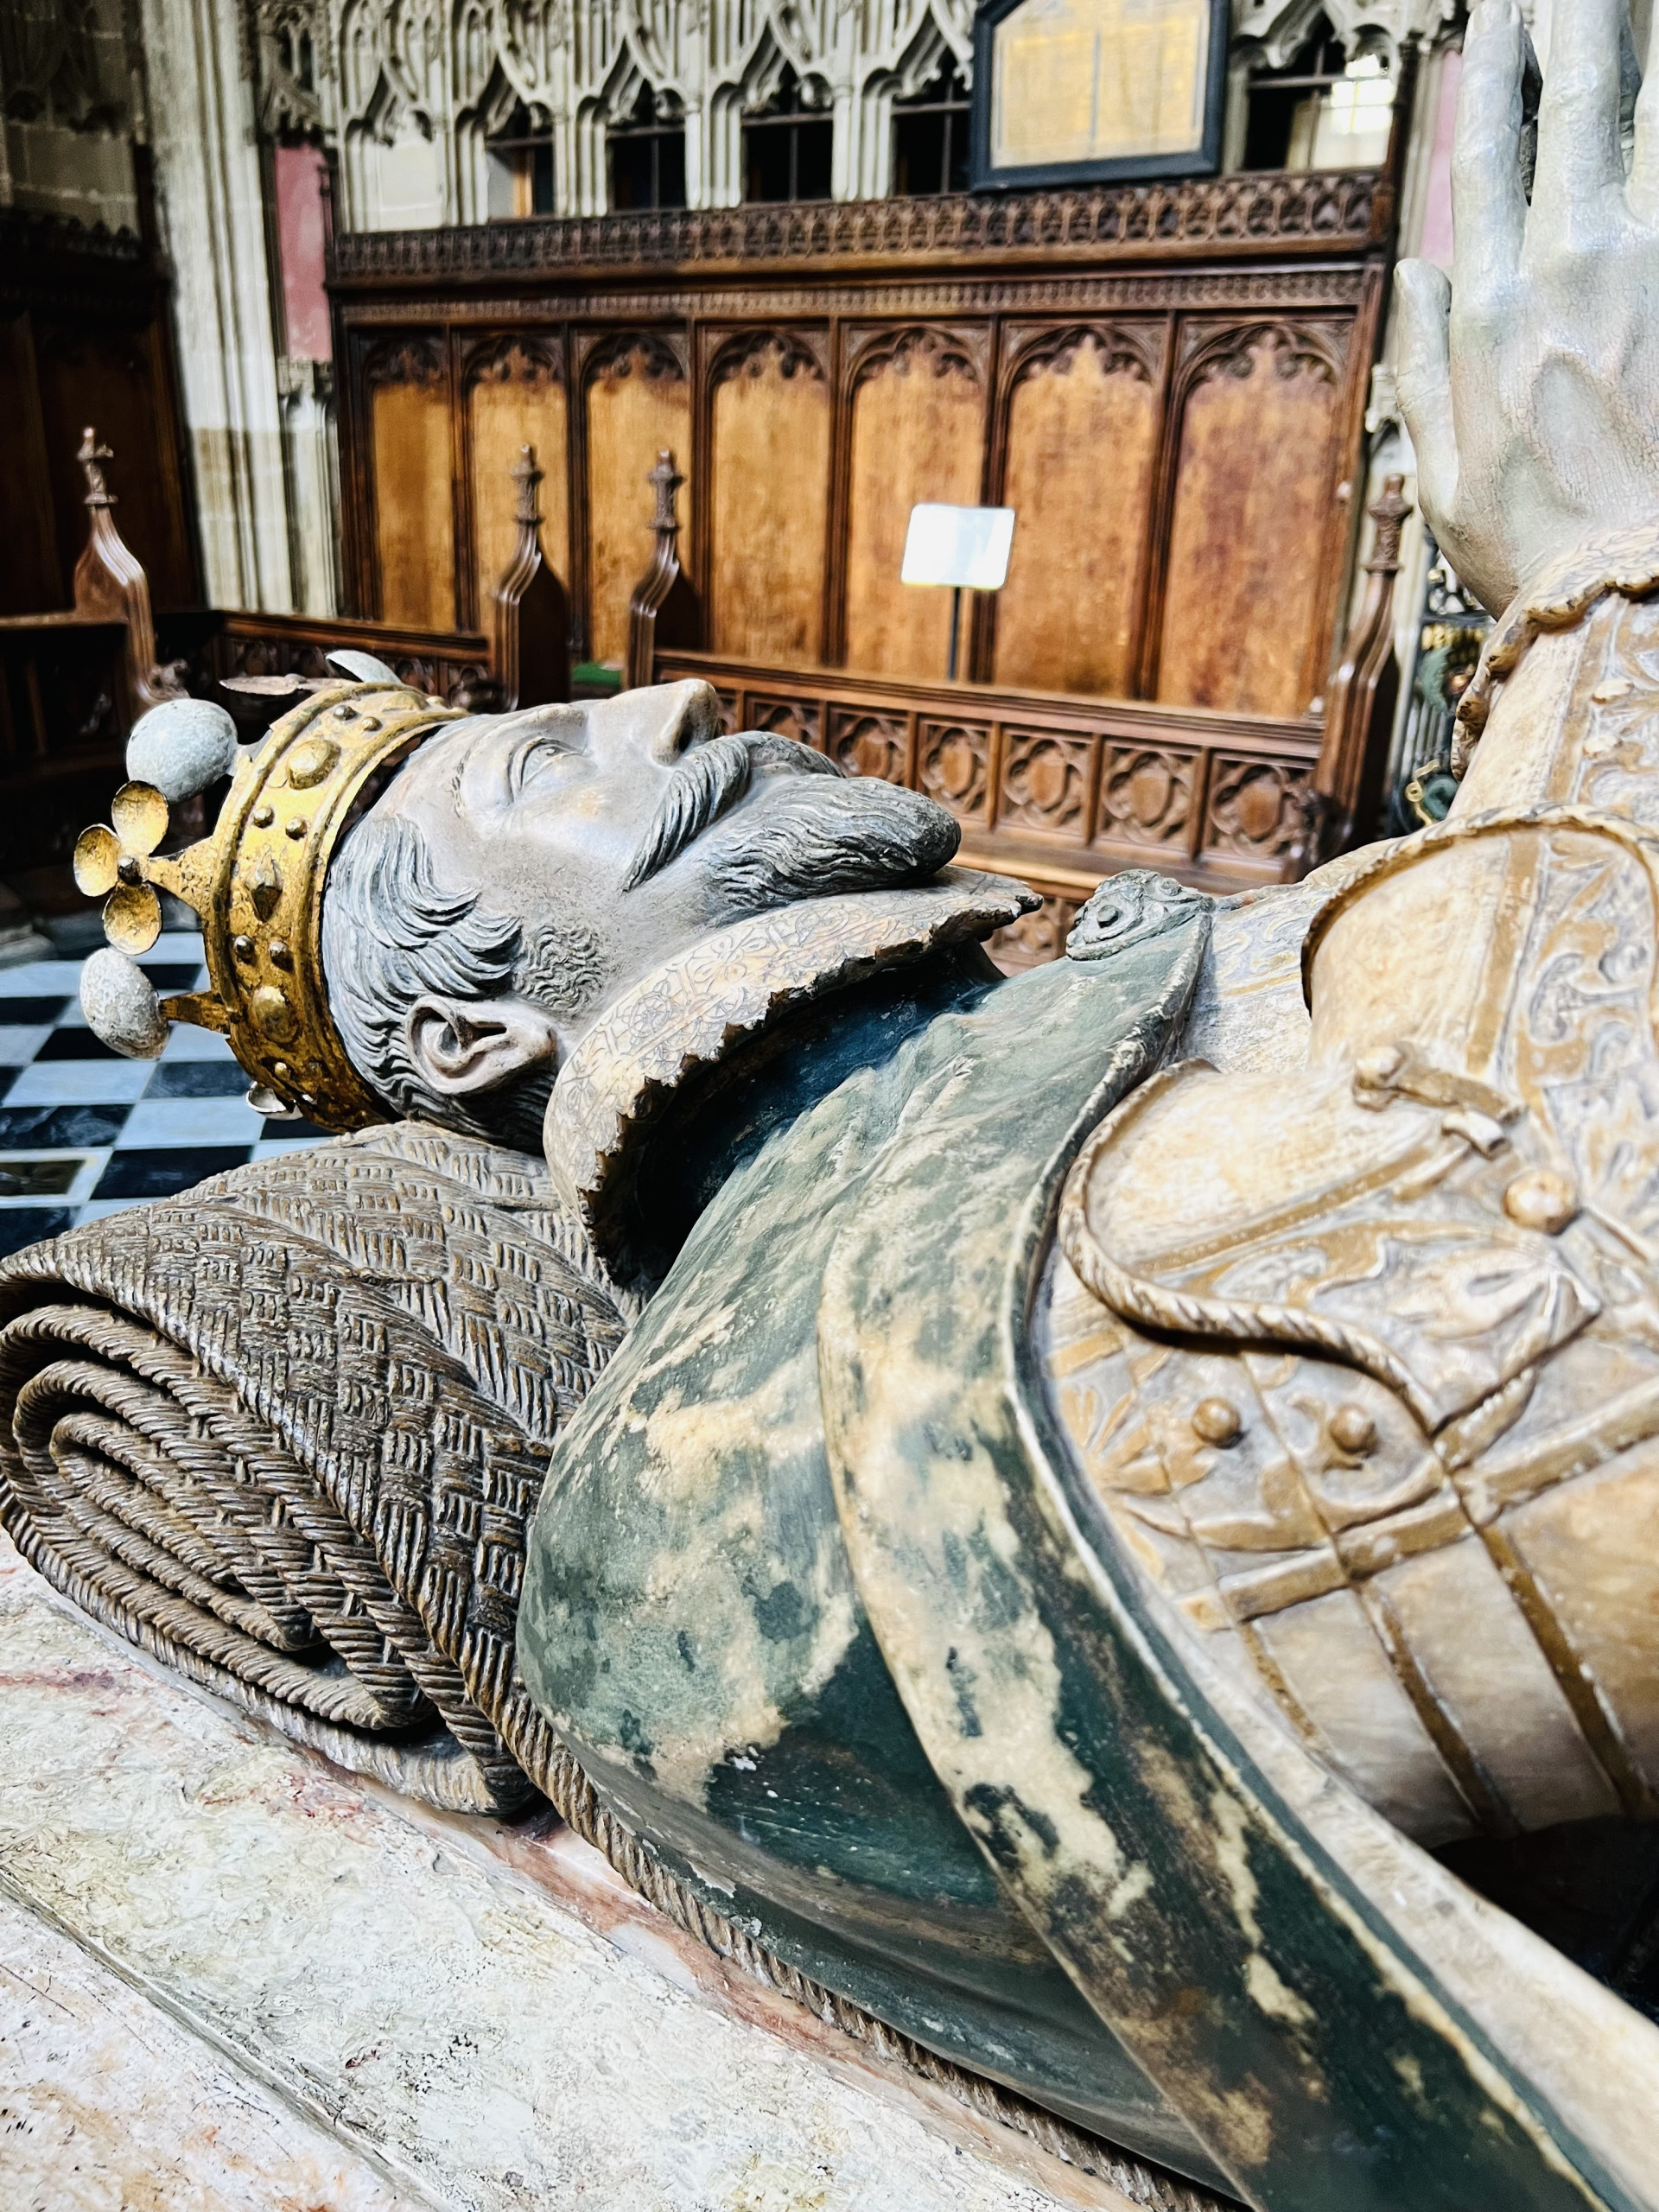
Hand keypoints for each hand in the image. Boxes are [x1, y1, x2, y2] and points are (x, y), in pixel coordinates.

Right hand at [1396, 0, 1658, 615]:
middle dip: (1575, 19)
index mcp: (1487, 314)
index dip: (1497, 69)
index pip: (1486, 155)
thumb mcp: (1442, 481)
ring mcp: (1645, 270)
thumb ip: (1419, 371)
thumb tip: (1419, 275)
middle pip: (1575, 103)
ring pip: (1652, 117)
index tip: (1503, 12)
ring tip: (1636, 3)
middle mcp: (1566, 270)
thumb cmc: (1541, 557)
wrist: (1632, 601)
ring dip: (1643, 46)